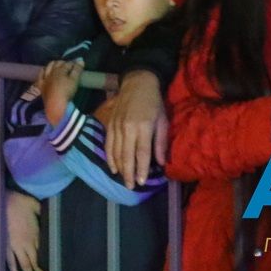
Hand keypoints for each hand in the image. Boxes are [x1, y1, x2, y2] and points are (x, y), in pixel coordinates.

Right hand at [0, 188, 45, 270]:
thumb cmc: (16, 201)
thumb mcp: (34, 204)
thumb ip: (42, 212)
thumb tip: (50, 216)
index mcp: (35, 234)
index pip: (43, 255)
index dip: (47, 266)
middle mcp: (26, 243)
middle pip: (35, 264)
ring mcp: (14, 245)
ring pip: (24, 265)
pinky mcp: (4, 244)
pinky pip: (10, 260)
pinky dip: (13, 270)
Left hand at [34, 59, 82, 125]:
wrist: (55, 104)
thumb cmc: (67, 92)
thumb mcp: (74, 81)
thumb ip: (77, 70)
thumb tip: (80, 60)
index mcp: (61, 70)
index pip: (68, 64)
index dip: (73, 63)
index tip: (77, 64)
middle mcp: (52, 72)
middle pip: (57, 64)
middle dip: (63, 62)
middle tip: (68, 65)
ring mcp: (45, 78)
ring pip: (48, 67)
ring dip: (53, 64)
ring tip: (57, 65)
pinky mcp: (41, 85)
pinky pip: (41, 75)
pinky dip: (43, 71)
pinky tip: (44, 70)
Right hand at [98, 69, 167, 187]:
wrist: (137, 82)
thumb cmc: (154, 102)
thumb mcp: (163, 120)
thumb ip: (160, 142)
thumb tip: (160, 163)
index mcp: (143, 127)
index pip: (141, 153)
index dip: (141, 169)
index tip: (141, 182)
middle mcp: (127, 127)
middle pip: (126, 155)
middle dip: (128, 173)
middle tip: (130, 187)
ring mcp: (116, 125)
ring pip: (115, 151)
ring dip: (119, 167)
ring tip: (123, 180)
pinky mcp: (109, 123)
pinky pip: (108, 143)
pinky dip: (109, 157)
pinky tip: (112, 167)